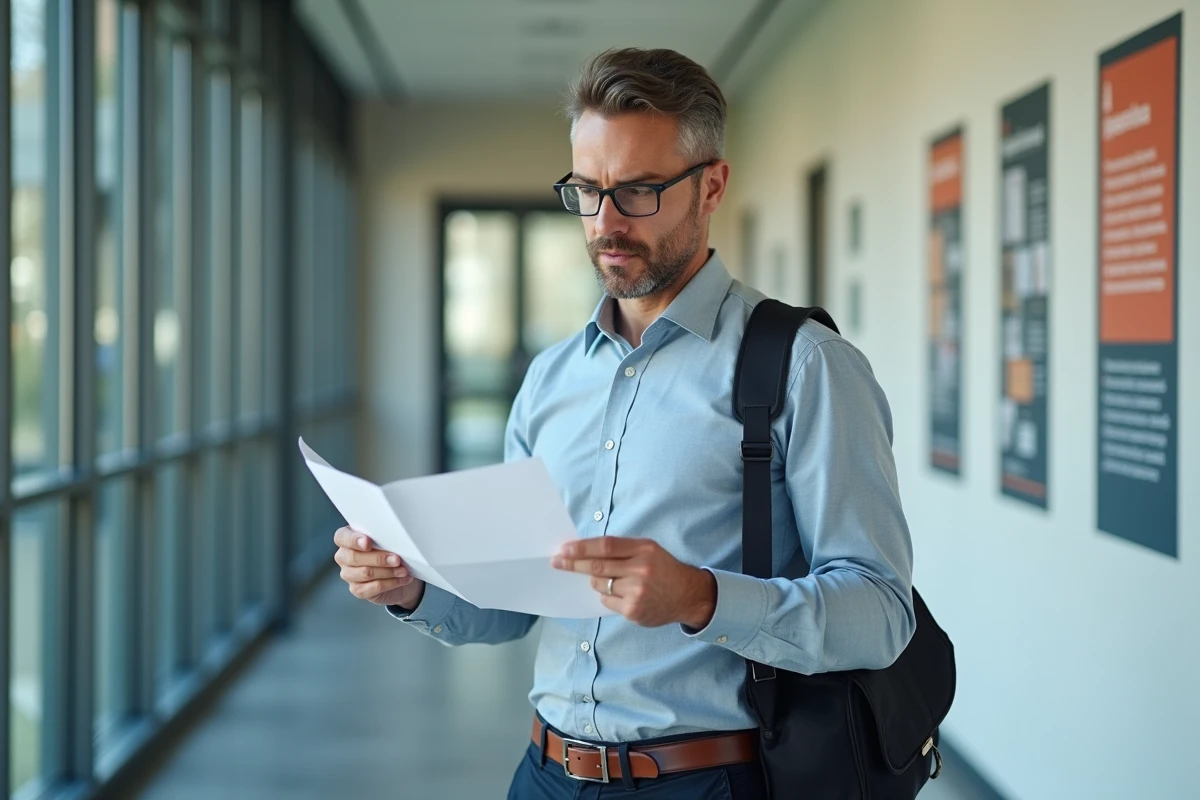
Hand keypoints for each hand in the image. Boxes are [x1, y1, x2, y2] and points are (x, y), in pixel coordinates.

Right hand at [334, 527, 424, 608]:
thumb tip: (391, 540)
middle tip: (397, 559)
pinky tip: (402, 579)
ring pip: (366, 573)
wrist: (400, 573)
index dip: (353, 540)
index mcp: (347, 539)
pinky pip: (373, 587)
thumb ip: (383, 538)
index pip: (341, 537)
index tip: (368, 543)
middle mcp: (343, 557)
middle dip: (379, 558)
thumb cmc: (390, 552)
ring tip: (403, 570)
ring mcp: (348, 574)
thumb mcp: (387, 541)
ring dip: (388, 571)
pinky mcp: (357, 590)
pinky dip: (391, 582)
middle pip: (354, 557)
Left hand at [552, 537, 716, 627]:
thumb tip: (584, 551)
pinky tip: (624, 594)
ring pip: (600, 585)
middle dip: (574, 564)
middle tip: (557, 562)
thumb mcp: (648, 550)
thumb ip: (621, 549)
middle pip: (597, 566)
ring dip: (597, 582)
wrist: (687, 595)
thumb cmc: (662, 569)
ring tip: (614, 580)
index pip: (606, 546)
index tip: (564, 549)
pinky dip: (608, 596)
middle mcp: (641, 569)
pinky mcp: (633, 610)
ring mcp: (637, 592)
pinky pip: (607, 601)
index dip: (582, 548)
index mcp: (644, 549)